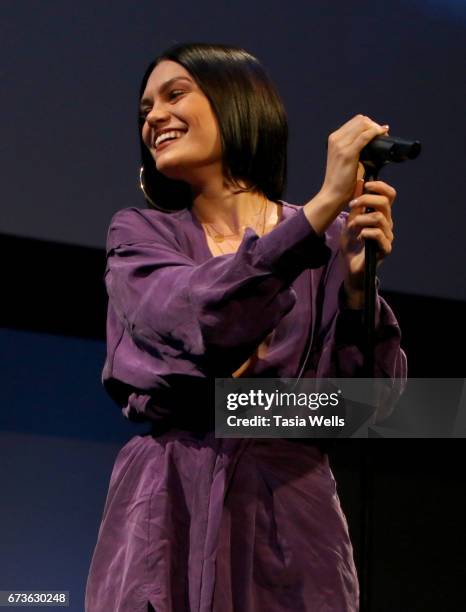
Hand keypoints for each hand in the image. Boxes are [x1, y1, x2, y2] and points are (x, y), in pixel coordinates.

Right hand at [319, 114, 389, 210]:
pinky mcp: (347, 154)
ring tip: (383, 136)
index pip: (356, 121)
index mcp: (334, 139)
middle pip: (360, 120)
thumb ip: (355, 148)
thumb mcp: (346, 159)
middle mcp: (335, 139)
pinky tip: (382, 135)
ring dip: (376, 128)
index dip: (370, 124)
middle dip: (374, 125)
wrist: (333, 195)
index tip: (378, 133)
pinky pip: (365, 136)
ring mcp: (340, 145)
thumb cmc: (341, 181)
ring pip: (363, 125)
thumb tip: (371, 141)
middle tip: (383, 135)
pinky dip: (375, 133)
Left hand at [340, 177, 395, 304]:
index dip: (380, 186)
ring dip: (362, 219)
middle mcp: (388, 224)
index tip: (365, 185)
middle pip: (385, 202)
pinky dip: (366, 232)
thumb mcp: (350, 222)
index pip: (389, 195)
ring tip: (352, 226)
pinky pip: (378, 234)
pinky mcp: (385, 249)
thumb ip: (356, 206)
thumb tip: (359, 183)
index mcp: (381, 215)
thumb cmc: (352, 246)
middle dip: (366, 199)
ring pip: (380, 218)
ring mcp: (388, 237)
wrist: (351, 268)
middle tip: (352, 204)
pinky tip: (359, 236)